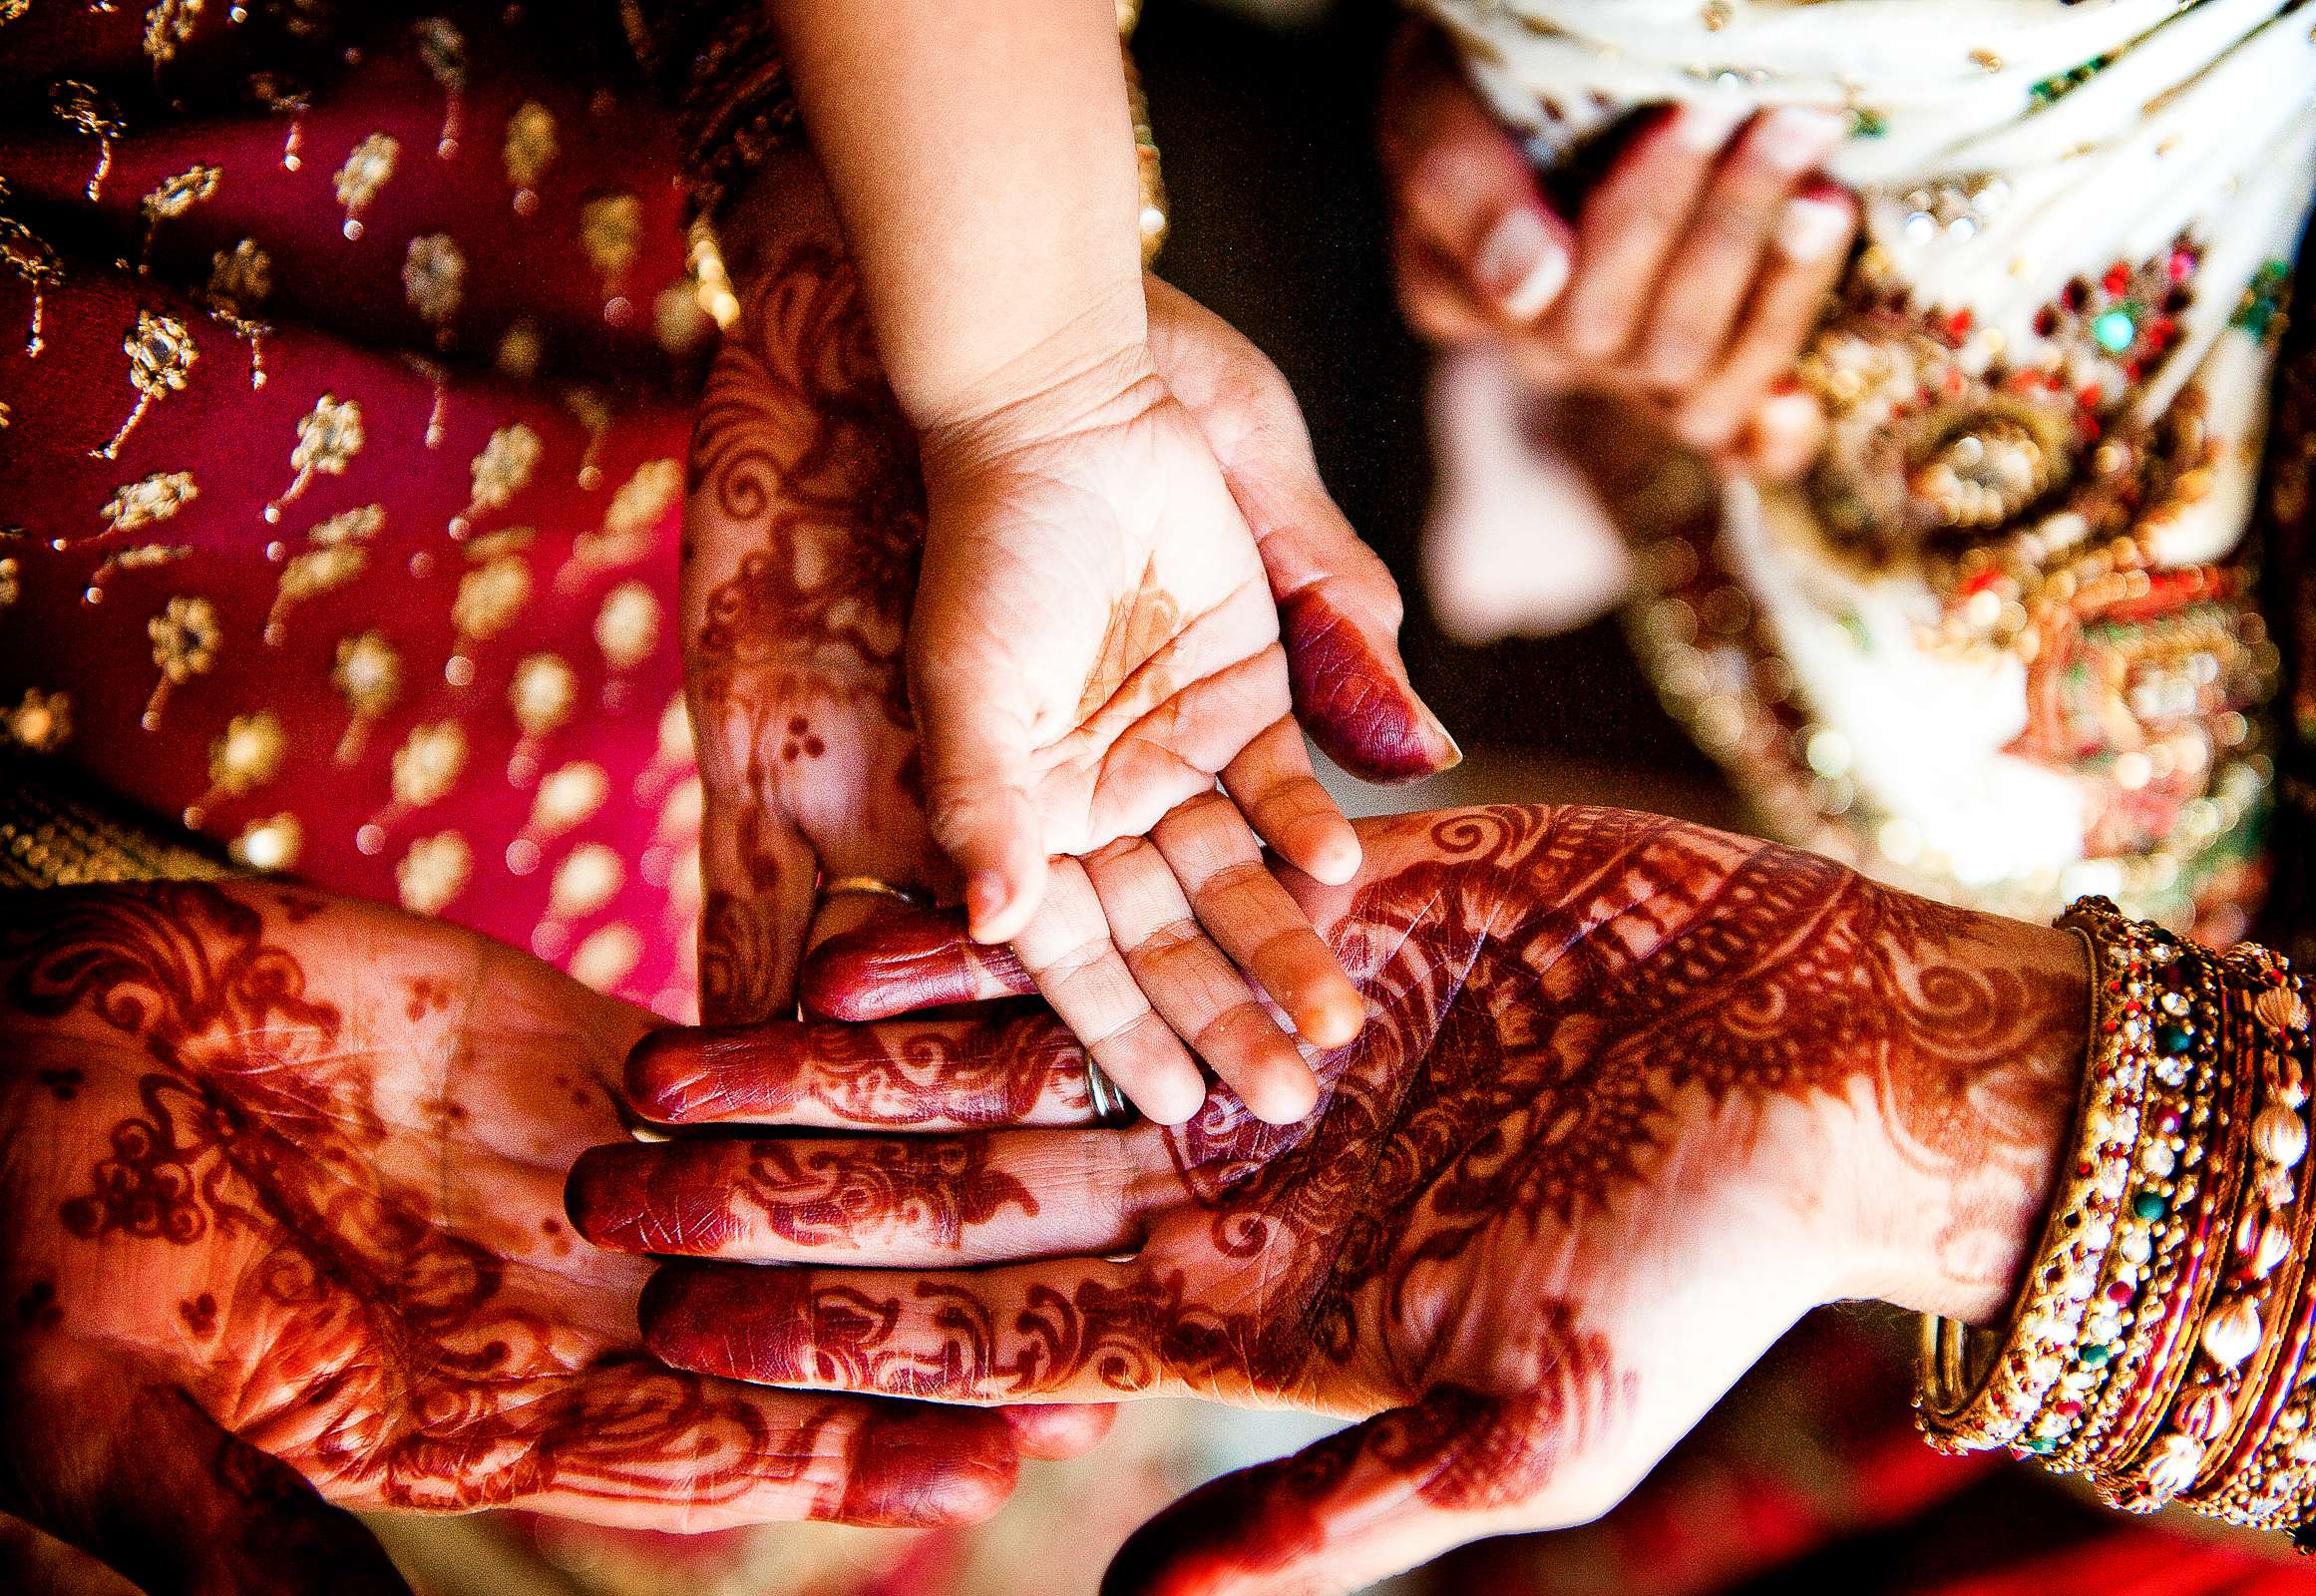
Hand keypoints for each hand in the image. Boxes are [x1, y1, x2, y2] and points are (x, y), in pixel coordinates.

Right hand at [0, 882, 1068, 1593]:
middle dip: (925, 1350)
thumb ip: (236, 1523)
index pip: (687, 1465)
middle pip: (782, 1344)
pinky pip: (740, 1074)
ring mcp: (580, 1182)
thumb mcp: (108, 1387)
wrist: (21, 1032)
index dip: (832, 1470)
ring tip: (1066, 1205)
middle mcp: (556, 1313)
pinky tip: (954, 1059)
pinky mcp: (575, 1056)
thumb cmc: (18, 1216)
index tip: (981, 1469)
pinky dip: (839, 1074)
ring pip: (789, 1207)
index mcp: (463, 1417)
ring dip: (919, 1213)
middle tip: (1091, 1350)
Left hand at [571, 805, 2087, 1594]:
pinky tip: (870, 937)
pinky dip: (1002, 935)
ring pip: (1004, 1059)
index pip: (994, 1335)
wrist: (1829, 1064)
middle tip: (612, 1175)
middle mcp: (1226, 1180)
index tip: (676, 1320)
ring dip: (843, 1061)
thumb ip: (1331, 1519)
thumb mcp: (1532, 1433)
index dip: (834, 1331)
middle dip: (787, 1190)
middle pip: (959, 1195)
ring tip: (683, 1048)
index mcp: (1254, 1308)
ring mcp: (1254, 1046)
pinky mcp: (1308, 922)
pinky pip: (1123, 919)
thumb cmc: (1705, 1266)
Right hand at [684, 172, 1453, 1123]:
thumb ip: (984, 806)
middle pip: (1167, 935)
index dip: (1124, 1030)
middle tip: (1284, 1099)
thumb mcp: (973, 686)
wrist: (1064, 417)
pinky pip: (1282, 789)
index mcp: (1021, 821)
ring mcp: (1173, 757)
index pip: (1075, 952)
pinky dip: (1311, 831)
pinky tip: (1341, 877)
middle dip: (1222, 1015)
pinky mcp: (1243, 699)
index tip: (1177, 1108)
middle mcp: (1098, 807)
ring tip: (1336, 1025)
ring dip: (1283, 948)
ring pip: (1235, 880)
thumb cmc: (991, 553)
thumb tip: (987, 926)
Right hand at [1380, 21, 1856, 477]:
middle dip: (1727, 222)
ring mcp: (1621, 379)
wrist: (1541, 77)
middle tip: (1796, 123)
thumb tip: (1533, 281)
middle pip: (1636, 337)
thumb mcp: (1441, 100)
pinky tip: (1798, 401)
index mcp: (1460, 290)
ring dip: (1776, 292)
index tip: (1702, 111)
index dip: (1640, 208)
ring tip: (1827, 199)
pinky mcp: (1692, 390)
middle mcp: (1541, 350)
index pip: (1551, 291)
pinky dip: (1765, 438)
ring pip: (1694, 385)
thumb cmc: (1486, 74)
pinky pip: (1726, 445)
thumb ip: (1463, 184)